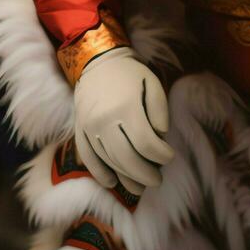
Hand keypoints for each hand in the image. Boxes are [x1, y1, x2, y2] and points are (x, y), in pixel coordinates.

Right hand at [73, 48, 174, 194]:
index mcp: (126, 107)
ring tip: (141, 187)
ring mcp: (89, 127)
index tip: (169, 157)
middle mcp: (104, 119)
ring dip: (126, 178)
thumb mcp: (152, 84)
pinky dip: (100, 173)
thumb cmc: (130, 75)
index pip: (145, 143)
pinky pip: (88, 158)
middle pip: (126, 158)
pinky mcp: (79, 130)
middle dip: (145, 174)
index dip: (161, 156)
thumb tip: (160, 138)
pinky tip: (113, 182)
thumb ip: (160, 112)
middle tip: (157, 180)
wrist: (98, 63)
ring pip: (108, 161)